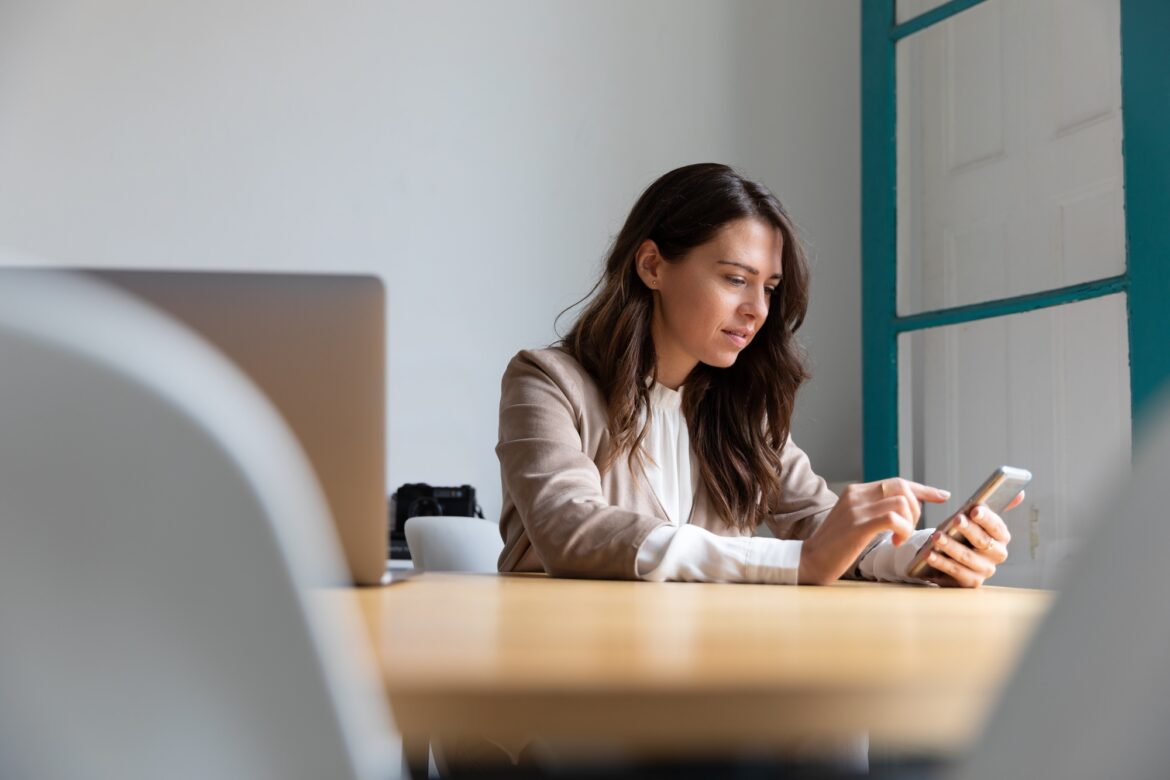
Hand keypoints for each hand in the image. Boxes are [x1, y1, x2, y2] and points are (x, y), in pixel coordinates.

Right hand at [798, 478, 951, 584]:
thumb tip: (899, 512)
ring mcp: (856, 509)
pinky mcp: (858, 525)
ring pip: (901, 502)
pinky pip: (894, 518)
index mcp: (856, 491)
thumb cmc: (834, 547)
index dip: (923, 489)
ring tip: (898, 539)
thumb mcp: (853, 522)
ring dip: (909, 522)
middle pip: (902, 487)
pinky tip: (894, 543)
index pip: (896, 482)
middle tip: (906, 531)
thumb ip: (872, 512)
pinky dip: (902, 530)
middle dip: (916, 509)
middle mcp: (856, 495)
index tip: (942, 495)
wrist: (809, 561)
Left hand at [919, 492, 1024, 587]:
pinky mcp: (970, 582)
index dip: (986, 518)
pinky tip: (929, 554)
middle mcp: (997, 555)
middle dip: (968, 530)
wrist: (952, 557)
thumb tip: (1020, 493)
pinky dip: (941, 563)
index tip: (974, 510)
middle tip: (955, 520)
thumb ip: (992, 507)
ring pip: (966, 557)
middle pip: (982, 542)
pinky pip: (955, 572)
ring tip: (936, 537)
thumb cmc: (963, 533)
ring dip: (950, 547)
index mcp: (1002, 537)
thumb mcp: (976, 520)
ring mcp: (984, 570)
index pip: (997, 527)